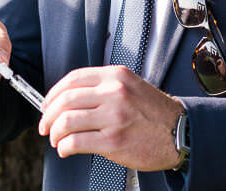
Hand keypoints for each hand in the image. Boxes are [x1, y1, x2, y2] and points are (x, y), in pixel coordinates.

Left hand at [37, 65, 184, 170]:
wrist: (179, 132)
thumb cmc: (155, 113)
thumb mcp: (131, 86)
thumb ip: (104, 87)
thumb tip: (71, 98)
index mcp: (116, 77)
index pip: (73, 79)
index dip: (53, 93)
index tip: (47, 104)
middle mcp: (114, 93)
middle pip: (65, 100)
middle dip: (48, 115)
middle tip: (46, 125)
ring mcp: (113, 117)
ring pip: (67, 121)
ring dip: (54, 133)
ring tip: (56, 139)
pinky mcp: (113, 141)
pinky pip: (76, 142)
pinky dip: (64, 147)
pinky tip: (66, 149)